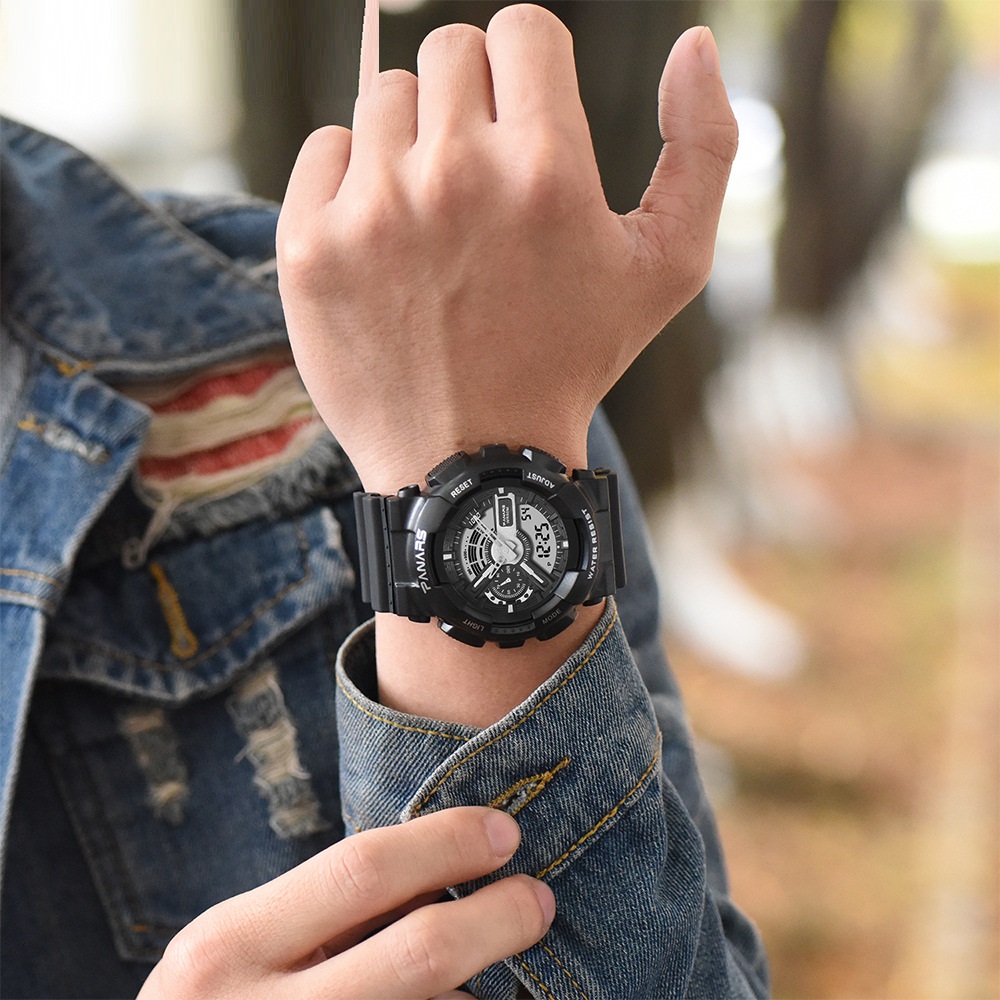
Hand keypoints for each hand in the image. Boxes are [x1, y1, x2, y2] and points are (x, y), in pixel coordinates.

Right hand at [137, 807, 552, 999]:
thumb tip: (445, 868)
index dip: (448, 842)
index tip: (504, 830)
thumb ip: (322, 911)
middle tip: (538, 899)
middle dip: (497, 919)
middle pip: (420, 954)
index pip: (364, 869)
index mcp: (228, 949)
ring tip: (506, 966)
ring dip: (483, 993)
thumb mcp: (238, 949)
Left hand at [276, 3, 736, 494]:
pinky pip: (324, 147)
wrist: (472, 461)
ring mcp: (371, 211)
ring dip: (412, 142)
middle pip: (447, 50)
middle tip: (481, 183)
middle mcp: (454, 176)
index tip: (525, 125)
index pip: (522, 28)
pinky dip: (351, 180)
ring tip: (436, 225)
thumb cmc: (572, 364)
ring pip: (384, 97)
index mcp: (546, 169)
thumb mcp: (668, 270)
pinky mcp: (308, 246)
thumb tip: (696, 42)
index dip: (529, 70)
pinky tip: (384, 242)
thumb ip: (704, 149)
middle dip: (471, 101)